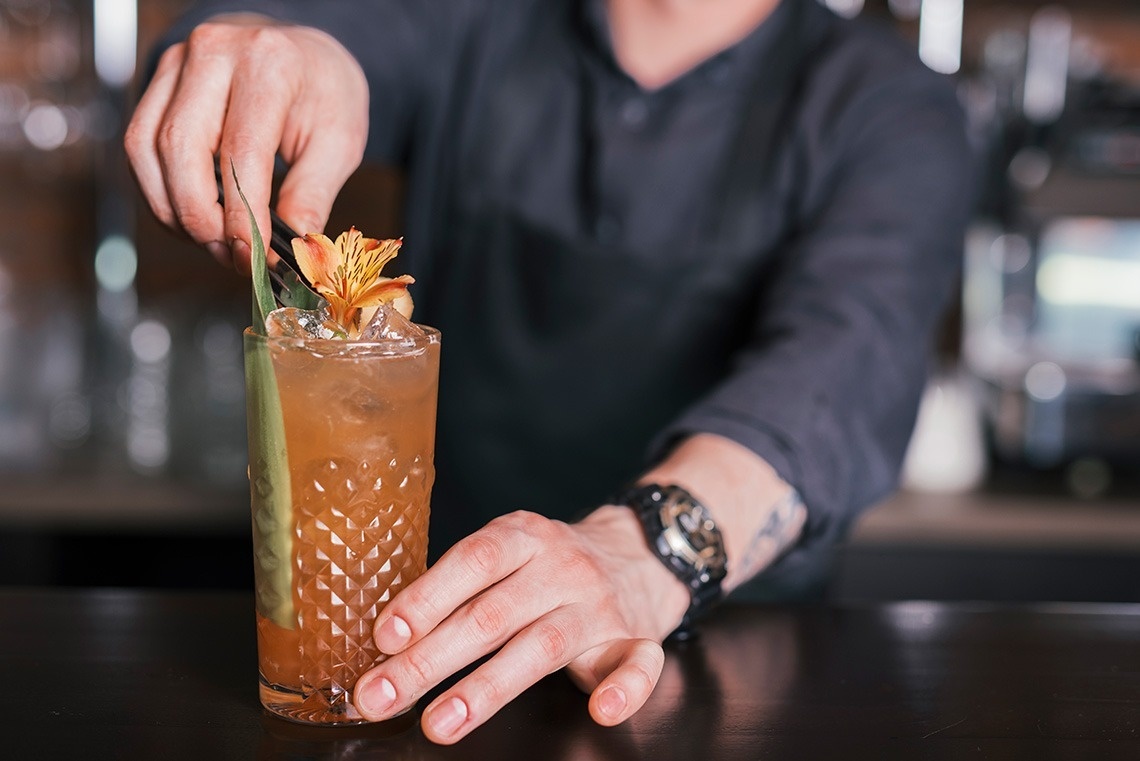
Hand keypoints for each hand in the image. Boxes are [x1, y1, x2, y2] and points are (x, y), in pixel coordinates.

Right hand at [124, 15, 368, 272]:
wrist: (302, 53)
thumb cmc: (323, 94)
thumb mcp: (339, 142)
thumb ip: (313, 196)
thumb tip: (294, 252)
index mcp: (269, 64)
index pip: (240, 153)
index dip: (241, 217)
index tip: (255, 257)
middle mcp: (214, 53)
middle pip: (180, 149)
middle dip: (200, 218)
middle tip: (232, 255)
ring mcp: (177, 63)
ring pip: (146, 149)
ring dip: (173, 210)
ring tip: (214, 241)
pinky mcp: (156, 81)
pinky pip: (138, 146)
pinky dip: (160, 192)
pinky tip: (193, 215)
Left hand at [352, 508, 690, 743]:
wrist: (640, 554)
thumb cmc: (550, 566)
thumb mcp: (509, 552)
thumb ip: (461, 587)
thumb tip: (388, 640)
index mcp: (525, 537)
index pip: (472, 561)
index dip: (426, 598)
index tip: (384, 638)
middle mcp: (563, 567)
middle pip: (492, 615)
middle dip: (430, 660)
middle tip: (381, 696)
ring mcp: (600, 605)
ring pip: (544, 646)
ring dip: (487, 688)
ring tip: (440, 722)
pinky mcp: (636, 639)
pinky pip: (639, 665)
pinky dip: (625, 690)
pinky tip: (602, 712)